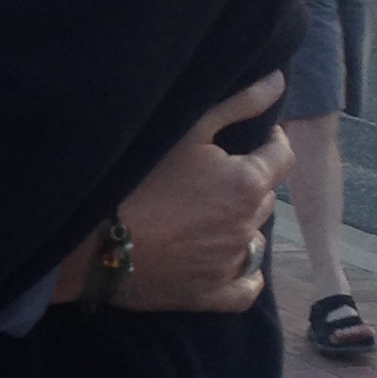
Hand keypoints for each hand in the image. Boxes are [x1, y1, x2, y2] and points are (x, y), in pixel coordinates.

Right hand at [52, 72, 291, 316]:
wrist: (95, 240)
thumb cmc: (140, 175)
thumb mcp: (190, 129)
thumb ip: (240, 103)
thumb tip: (280, 82)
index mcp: (247, 183)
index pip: (282, 156)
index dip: (271, 143)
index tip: (253, 139)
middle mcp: (246, 225)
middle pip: (265, 198)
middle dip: (250, 183)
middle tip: (215, 176)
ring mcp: (229, 264)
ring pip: (253, 239)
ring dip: (241, 226)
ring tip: (210, 216)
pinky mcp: (210, 295)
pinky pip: (246, 288)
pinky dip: (245, 275)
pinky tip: (231, 263)